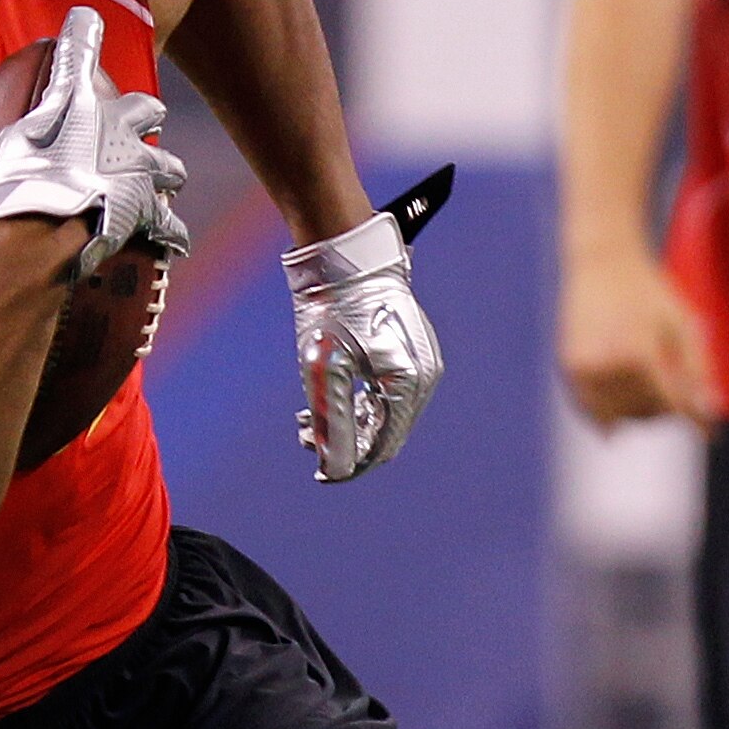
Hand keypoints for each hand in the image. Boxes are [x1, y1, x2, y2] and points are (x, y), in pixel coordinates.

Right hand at [0, 7, 183, 269]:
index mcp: (80, 102)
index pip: (81, 49)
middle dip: (145, 114)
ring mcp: (141, 170)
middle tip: (141, 120)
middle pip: (147, 108)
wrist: (48, 227)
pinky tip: (171, 239)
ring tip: (161, 183)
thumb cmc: (16, 182)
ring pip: (169, 167)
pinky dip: (167, 232)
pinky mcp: (149, 209)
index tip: (85, 17)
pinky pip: (168, 224)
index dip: (82, 30)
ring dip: (164, 174)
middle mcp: (119, 128)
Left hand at [284, 208, 440, 481]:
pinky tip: (329, 395)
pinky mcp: (411, 350)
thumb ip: (333, 425)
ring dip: (349, 421)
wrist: (347, 257)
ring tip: (308, 417)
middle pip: (386, 431)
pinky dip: (359, 400)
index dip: (349, 465)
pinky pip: (388, 390)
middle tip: (304, 433)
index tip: (317, 471)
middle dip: (346, 440)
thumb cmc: (333, 310)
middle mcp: (424, 376)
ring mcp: (421, 362)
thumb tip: (336, 471)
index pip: (382, 445)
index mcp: (408, 383)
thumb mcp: (324, 370)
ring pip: (385, 411)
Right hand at [558, 246, 716, 428]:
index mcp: (639, 354)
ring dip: (638, 411)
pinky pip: (592, 410)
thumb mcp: (683, 324)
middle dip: (665, 406)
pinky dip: (610, 411)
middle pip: (646, 414)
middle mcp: (606, 366)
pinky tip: (624, 393)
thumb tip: (710, 417)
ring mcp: (582, 370)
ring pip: (618, 419)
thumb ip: (698, 372)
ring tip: (648, 382)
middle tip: (673, 382)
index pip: (671, 405)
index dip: (694, 421)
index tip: (710, 435)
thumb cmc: (649, 292)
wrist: (601, 262)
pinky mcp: (568, 369)